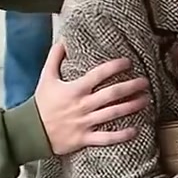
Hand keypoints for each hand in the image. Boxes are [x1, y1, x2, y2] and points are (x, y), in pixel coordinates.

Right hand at [34, 40, 149, 154]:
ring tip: (146, 100)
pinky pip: (106, 138)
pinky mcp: (85, 139)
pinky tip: (136, 130)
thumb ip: (55, 57)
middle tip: (145, 82)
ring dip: (132, 106)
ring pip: (113, 114)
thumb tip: (64, 39)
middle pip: (112, 94)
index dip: (115, 67)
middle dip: (131, 87)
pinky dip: (121, 135)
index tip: (128, 62)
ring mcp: (85, 123)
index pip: (99, 74)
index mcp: (75, 89)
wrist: (31, 131)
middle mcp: (83, 105)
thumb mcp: (46, 77)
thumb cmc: (41, 103)